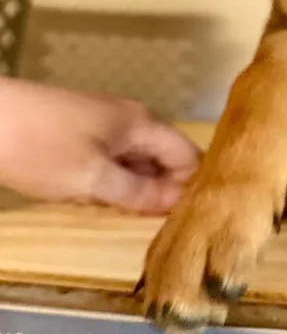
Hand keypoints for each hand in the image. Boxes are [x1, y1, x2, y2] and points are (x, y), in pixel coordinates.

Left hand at [0, 78, 199, 213]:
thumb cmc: (42, 148)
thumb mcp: (93, 179)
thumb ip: (138, 192)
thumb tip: (177, 201)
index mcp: (143, 124)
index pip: (188, 156)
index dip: (188, 187)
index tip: (177, 220)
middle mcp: (133, 119)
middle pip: (164, 158)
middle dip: (158, 191)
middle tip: (141, 223)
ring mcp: (108, 123)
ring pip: (136, 161)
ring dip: (131, 188)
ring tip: (111, 212)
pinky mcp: (85, 130)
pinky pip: (113, 159)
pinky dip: (108, 180)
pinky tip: (87, 197)